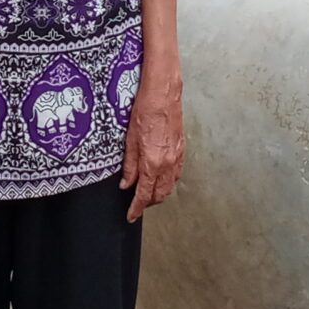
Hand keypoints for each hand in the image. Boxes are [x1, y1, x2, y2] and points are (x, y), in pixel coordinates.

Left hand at [121, 68, 183, 222]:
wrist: (163, 92)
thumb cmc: (144, 110)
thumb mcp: (129, 139)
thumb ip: (129, 165)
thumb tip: (126, 183)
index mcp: (152, 163)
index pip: (144, 195)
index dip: (136, 208)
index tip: (131, 215)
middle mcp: (168, 163)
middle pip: (160, 194)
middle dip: (148, 203)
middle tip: (136, 204)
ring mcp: (177, 156)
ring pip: (170, 186)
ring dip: (159, 193)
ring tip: (147, 193)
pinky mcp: (182, 149)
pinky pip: (177, 173)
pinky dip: (168, 181)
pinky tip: (161, 177)